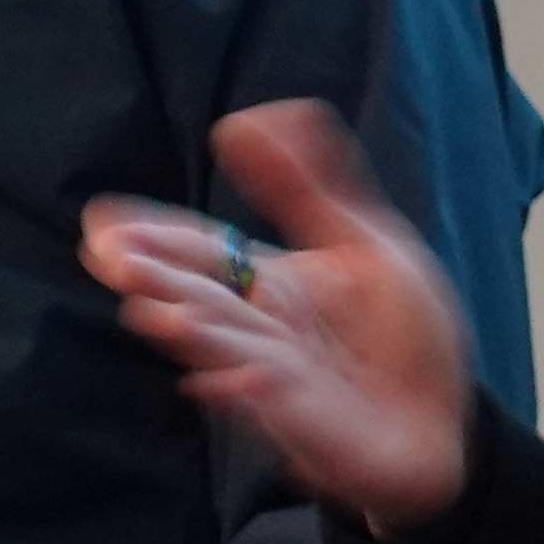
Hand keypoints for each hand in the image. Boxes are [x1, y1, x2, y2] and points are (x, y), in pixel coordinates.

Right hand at [84, 101, 476, 536]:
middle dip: (156, 280)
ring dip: (193, 332)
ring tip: (155, 311)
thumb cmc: (400, 331)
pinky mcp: (309, 425)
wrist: (442, 421)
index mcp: (272, 285)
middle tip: (109, 258)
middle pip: (202, 299)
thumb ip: (307, 185)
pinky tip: (243, 376)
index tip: (102, 218)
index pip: (205, 254)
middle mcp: (262, 331)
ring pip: (228, 350)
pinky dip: (254, 395)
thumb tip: (246, 118)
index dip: (156, 236)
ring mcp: (279, 381)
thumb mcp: (362, 242)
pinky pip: (278, 407)